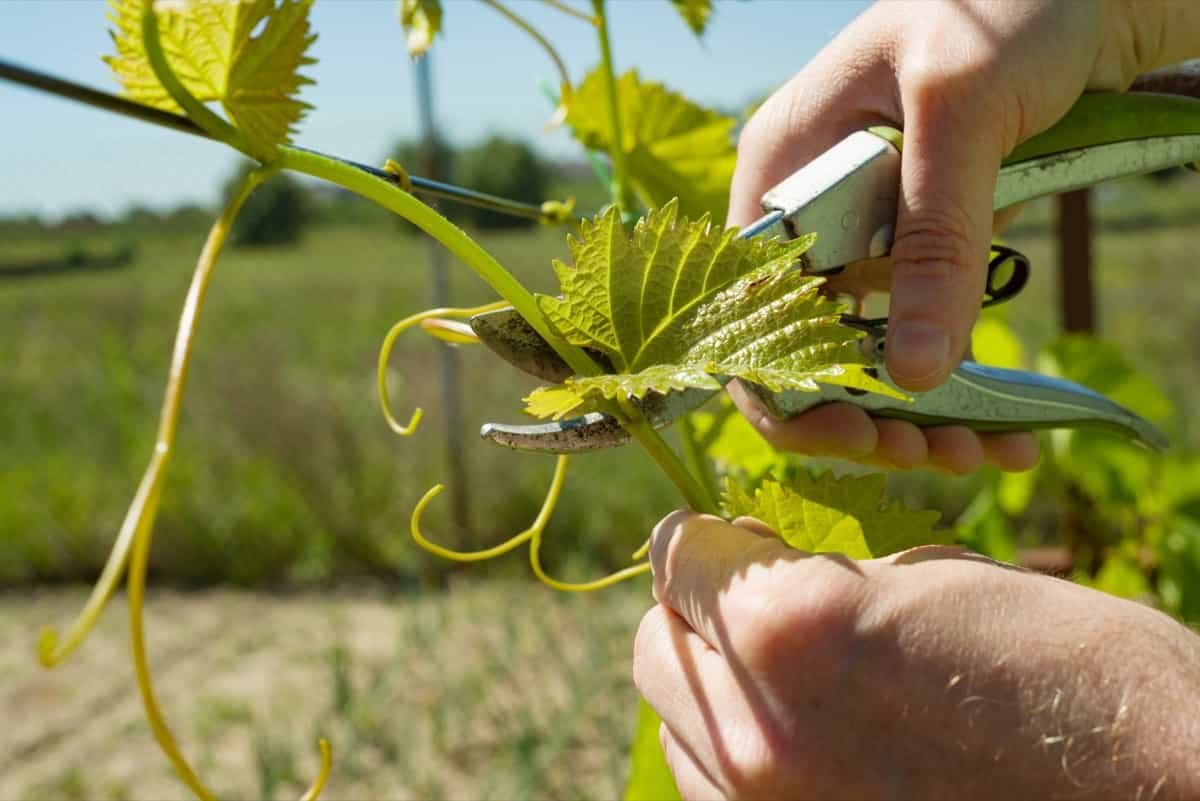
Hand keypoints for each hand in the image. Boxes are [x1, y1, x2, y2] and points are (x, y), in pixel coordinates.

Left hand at [633, 511, 1199, 799]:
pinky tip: (807, 739)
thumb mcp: (932, 580)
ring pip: (678, 727)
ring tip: (791, 680)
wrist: (1155, 798)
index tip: (733, 540)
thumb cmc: (1069, 672)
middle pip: (656, 644)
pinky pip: (715, 790)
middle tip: (759, 606)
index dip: (706, 540)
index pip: (676, 556)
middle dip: (699, 614)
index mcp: (785, 628)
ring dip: (715, 688)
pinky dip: (739, 756)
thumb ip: (816, 577)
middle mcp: (753, 730)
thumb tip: (752, 570)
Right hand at [729, 0, 1185, 472]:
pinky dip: (961, 388)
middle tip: (938, 455)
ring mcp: (866, 233)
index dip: (785, 387)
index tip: (859, 432)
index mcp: (781, 167)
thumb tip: (914, 375)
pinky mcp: (920, 245)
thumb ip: (936, 235)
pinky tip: (1007, 427)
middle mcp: (810, 211)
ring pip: (867, 354)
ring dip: (919, 418)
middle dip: (865, 416)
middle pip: (806, 346)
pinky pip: (923, 332)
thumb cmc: (1003, 5)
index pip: (745, 306)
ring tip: (986, 450)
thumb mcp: (961, 108)